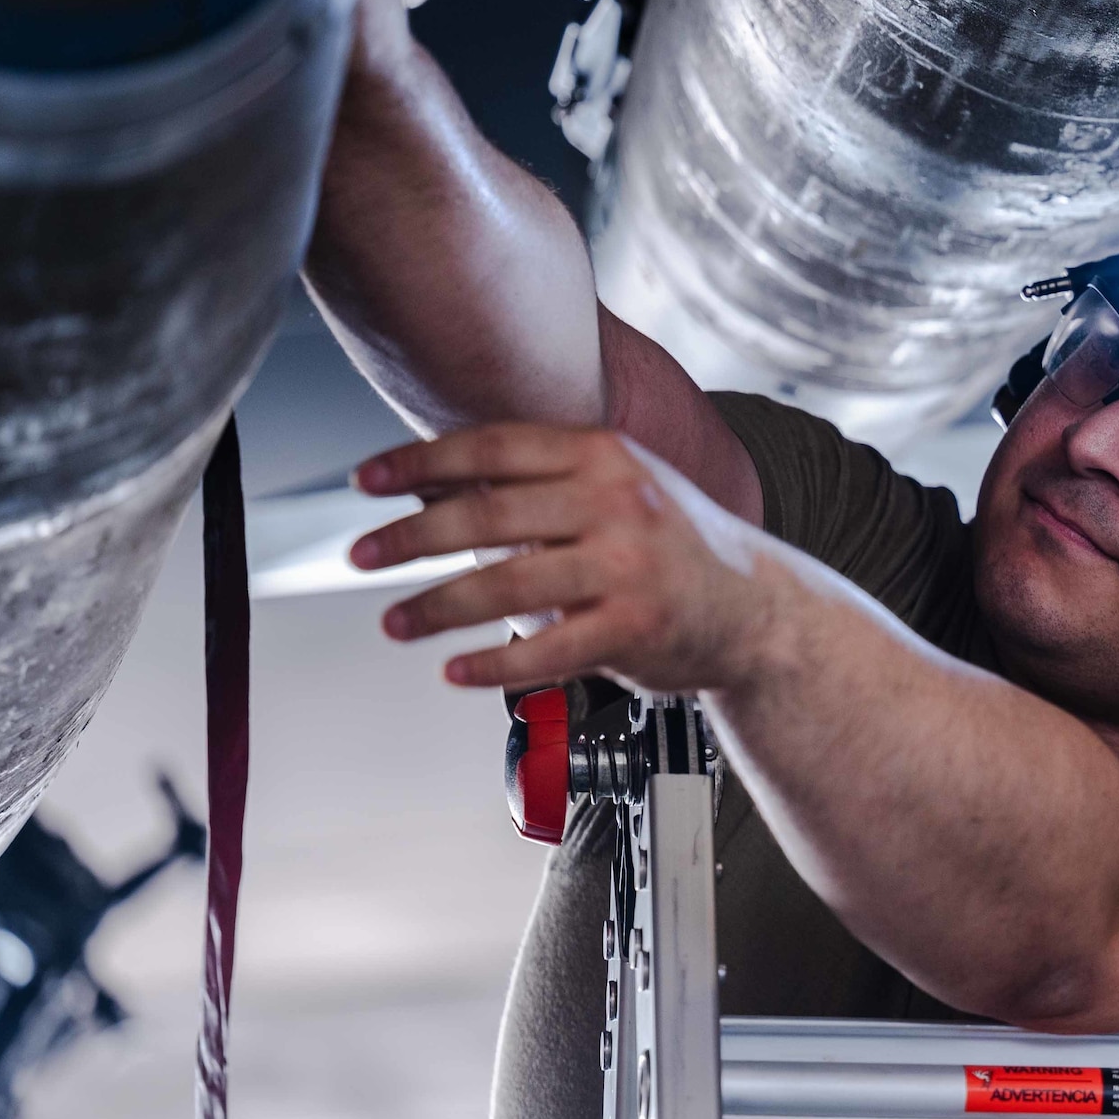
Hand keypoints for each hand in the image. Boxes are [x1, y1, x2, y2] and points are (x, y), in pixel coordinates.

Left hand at [349, 424, 777, 690]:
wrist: (757, 611)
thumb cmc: (671, 548)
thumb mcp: (619, 489)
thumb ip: (540, 482)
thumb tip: (430, 486)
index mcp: (604, 454)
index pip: (493, 447)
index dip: (419, 461)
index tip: (365, 481)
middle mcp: (618, 500)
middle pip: (488, 511)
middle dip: (409, 536)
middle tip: (361, 554)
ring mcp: (628, 565)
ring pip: (506, 581)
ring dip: (436, 606)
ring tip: (394, 622)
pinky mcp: (635, 628)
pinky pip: (546, 650)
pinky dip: (492, 666)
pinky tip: (455, 671)